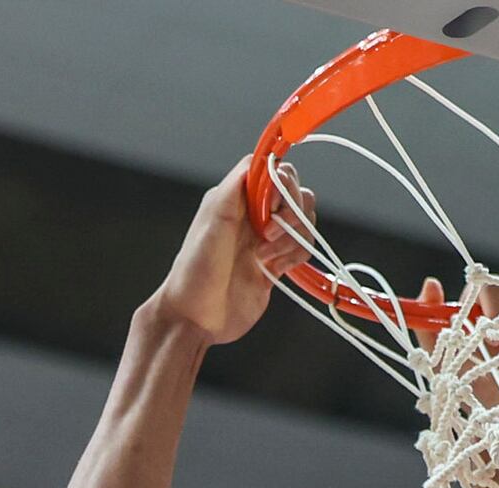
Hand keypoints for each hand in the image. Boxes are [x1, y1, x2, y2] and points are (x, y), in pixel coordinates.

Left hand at [157, 157, 315, 346]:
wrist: (196, 317)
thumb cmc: (196, 271)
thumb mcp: (213, 219)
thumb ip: (236, 186)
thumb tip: (262, 158)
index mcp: (235, 198)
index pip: (272, 172)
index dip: (280, 185)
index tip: (271, 207)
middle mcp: (252, 216)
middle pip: (294, 194)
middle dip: (292, 212)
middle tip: (269, 235)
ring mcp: (265, 241)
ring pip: (302, 222)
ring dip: (294, 237)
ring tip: (268, 256)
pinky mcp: (274, 265)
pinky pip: (301, 249)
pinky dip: (297, 256)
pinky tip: (276, 268)